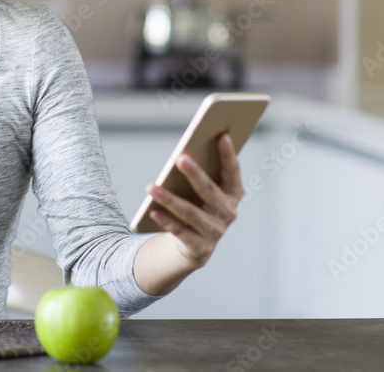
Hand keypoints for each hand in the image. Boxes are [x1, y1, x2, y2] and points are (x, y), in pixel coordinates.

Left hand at [145, 133, 242, 268]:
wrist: (194, 245)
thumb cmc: (197, 206)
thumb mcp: (201, 191)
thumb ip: (199, 173)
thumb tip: (183, 154)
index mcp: (233, 194)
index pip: (233, 173)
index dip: (229, 155)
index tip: (222, 136)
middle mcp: (228, 213)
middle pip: (209, 191)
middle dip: (195, 174)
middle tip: (180, 158)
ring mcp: (215, 232)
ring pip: (190, 212)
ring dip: (169, 199)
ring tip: (151, 187)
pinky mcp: (200, 247)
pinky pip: (180, 231)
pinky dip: (165, 221)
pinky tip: (152, 211)